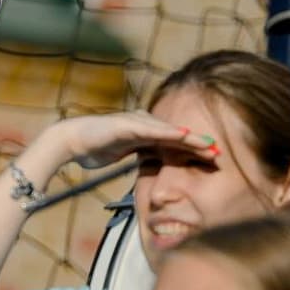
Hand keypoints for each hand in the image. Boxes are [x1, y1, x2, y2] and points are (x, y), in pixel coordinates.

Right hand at [52, 111, 217, 169]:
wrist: (70, 140)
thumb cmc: (93, 148)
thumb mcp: (122, 155)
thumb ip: (137, 156)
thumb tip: (150, 166)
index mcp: (142, 135)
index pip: (172, 143)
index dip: (191, 150)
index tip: (211, 158)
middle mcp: (142, 125)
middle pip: (175, 135)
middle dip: (197, 143)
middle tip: (218, 152)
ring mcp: (135, 123)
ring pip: (167, 130)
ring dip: (189, 137)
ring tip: (207, 144)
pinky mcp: (126, 124)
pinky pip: (151, 129)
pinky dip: (168, 131)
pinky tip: (183, 134)